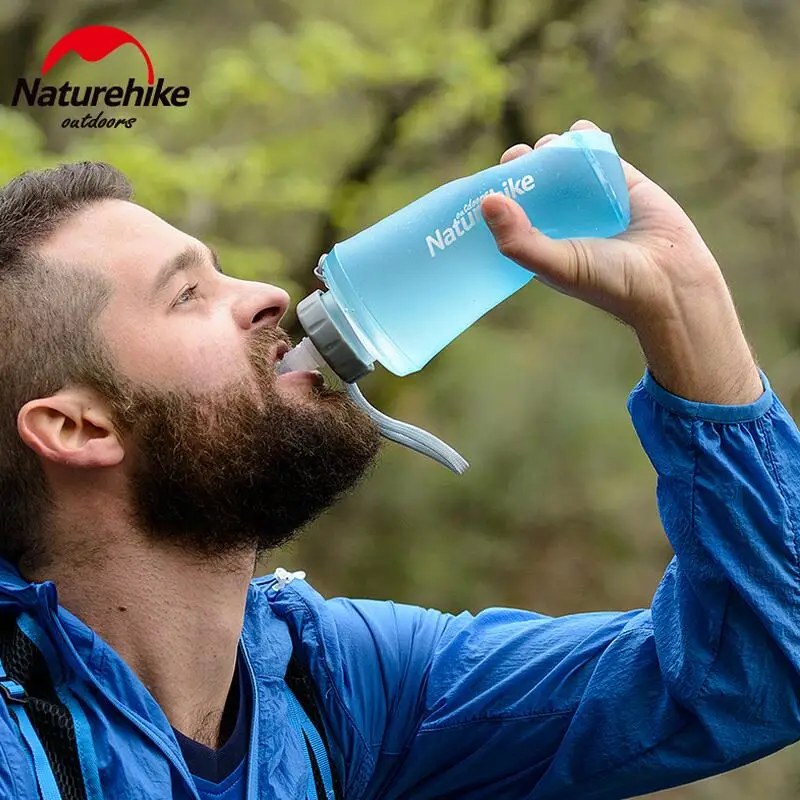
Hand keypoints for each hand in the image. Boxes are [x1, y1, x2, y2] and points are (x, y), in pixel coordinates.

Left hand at [481, 119, 762, 405]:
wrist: (669, 280)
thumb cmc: (607, 282)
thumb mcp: (556, 265)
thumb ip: (519, 240)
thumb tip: (487, 201)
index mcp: (543, 242)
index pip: (512, 212)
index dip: (499, 193)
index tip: (491, 180)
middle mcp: (564, 220)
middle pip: (534, 182)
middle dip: (522, 165)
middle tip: (518, 158)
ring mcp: (592, 198)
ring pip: (562, 163)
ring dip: (550, 148)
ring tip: (548, 148)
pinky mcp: (622, 181)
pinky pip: (598, 152)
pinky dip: (585, 135)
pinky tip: (577, 130)